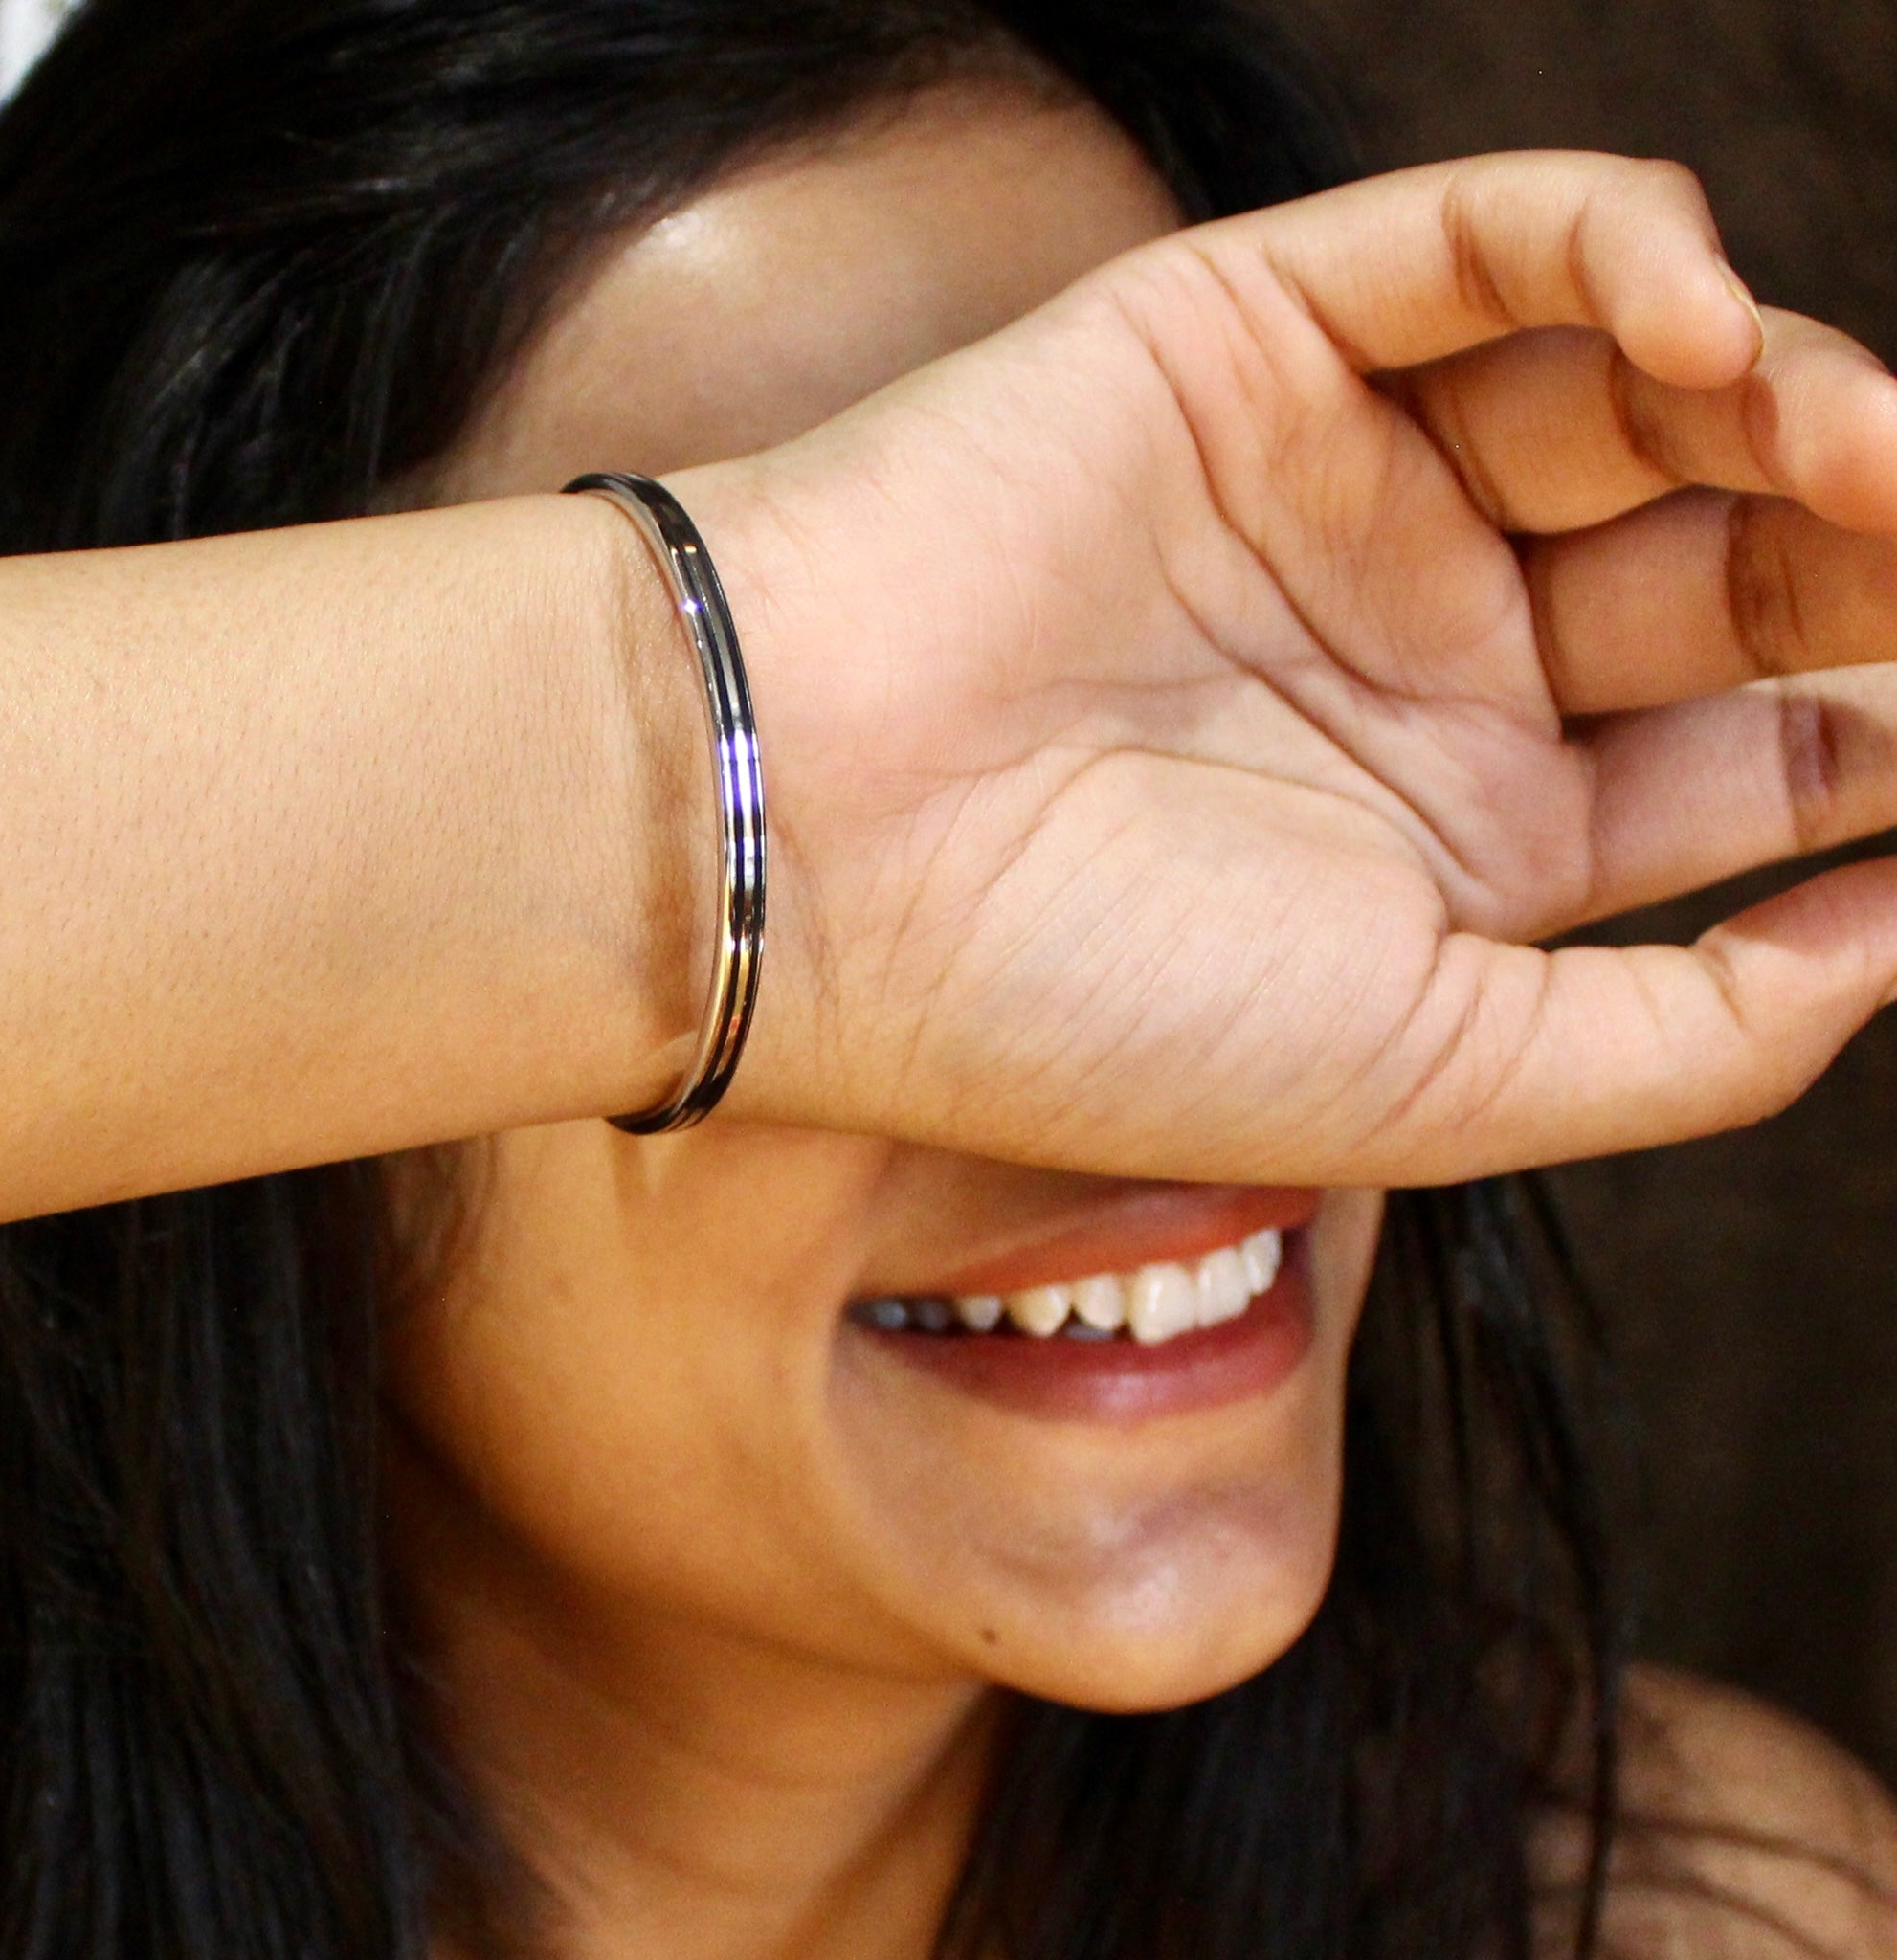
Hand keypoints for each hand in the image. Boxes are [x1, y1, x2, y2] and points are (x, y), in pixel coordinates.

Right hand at [679, 152, 1896, 1186]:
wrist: (803, 858)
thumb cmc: (1083, 1002)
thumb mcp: (1439, 1081)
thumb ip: (1694, 1036)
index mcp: (1473, 836)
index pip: (1761, 752)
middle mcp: (1422, 655)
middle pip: (1731, 560)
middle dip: (1873, 548)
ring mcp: (1339, 491)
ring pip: (1635, 389)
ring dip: (1791, 396)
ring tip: (1862, 446)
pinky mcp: (1246, 341)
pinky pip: (1479, 245)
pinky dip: (1620, 250)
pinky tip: (1706, 324)